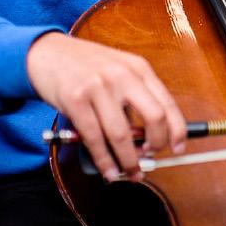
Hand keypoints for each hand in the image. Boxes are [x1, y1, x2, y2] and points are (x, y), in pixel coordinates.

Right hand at [26, 32, 186, 181]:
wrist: (47, 52)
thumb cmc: (85, 65)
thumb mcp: (119, 70)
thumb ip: (136, 96)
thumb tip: (150, 135)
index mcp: (139, 68)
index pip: (168, 103)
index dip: (178, 131)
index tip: (178, 148)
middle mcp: (122, 76)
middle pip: (154, 118)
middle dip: (157, 145)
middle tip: (152, 158)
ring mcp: (99, 87)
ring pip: (122, 135)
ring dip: (129, 161)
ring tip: (131, 173)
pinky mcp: (75, 100)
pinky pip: (95, 139)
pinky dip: (104, 160)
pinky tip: (109, 170)